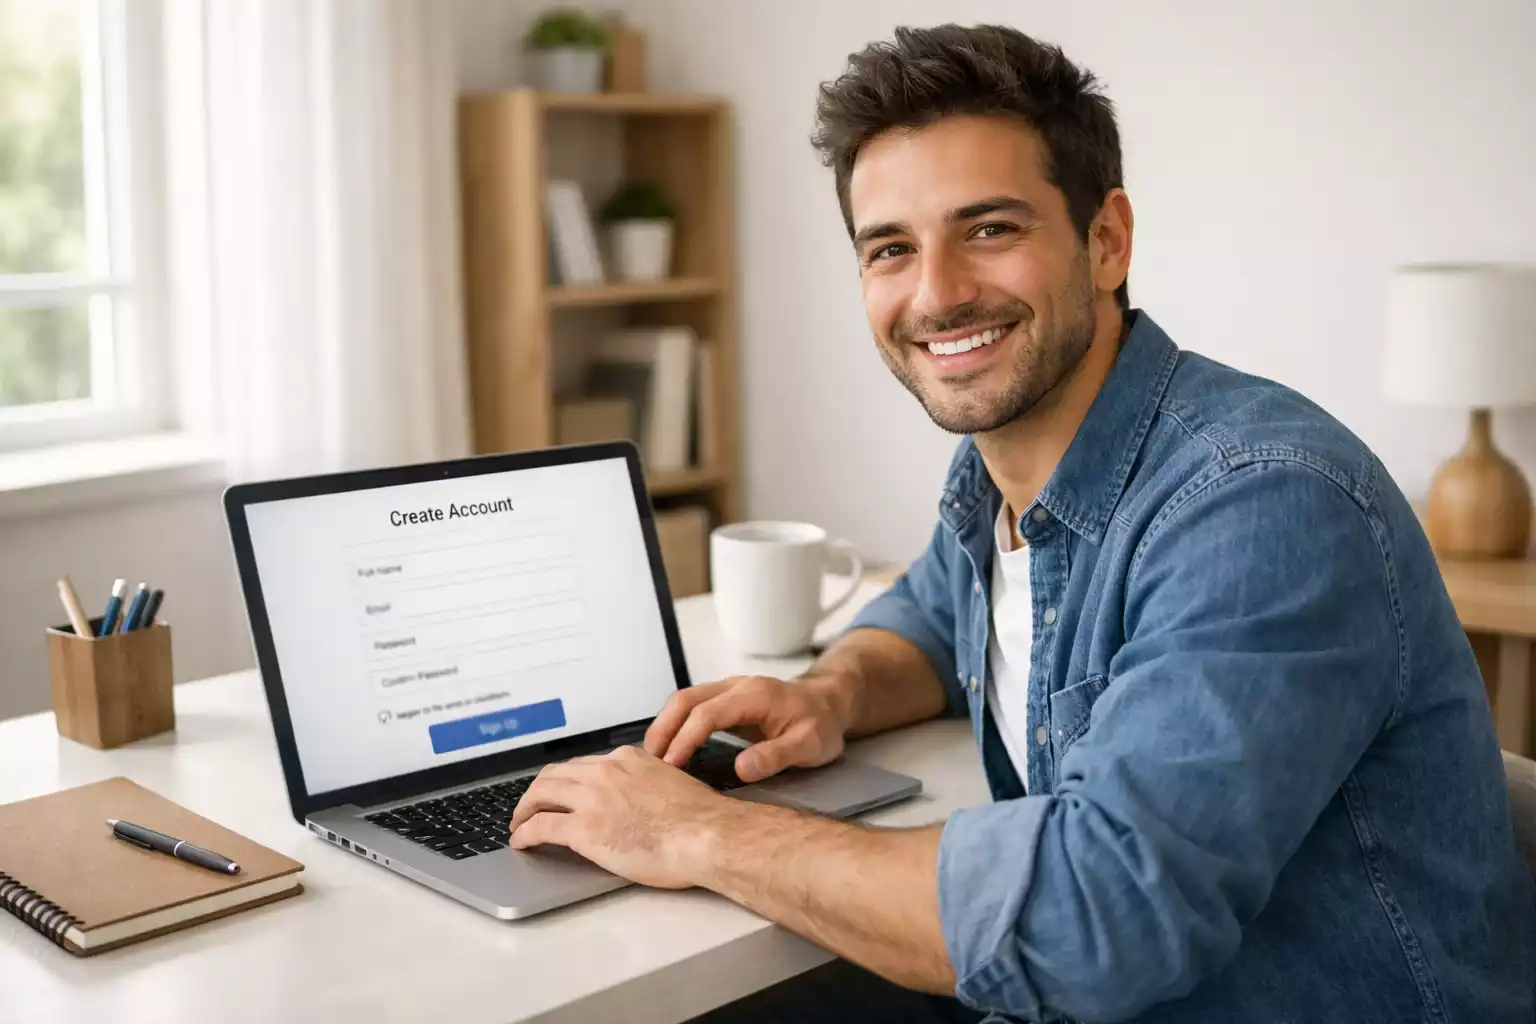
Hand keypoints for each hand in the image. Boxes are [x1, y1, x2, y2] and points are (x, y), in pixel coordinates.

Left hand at [508, 745, 734, 888]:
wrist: (705, 835)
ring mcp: (591, 799)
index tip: (561, 791)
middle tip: (529, 806)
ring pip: (540, 795)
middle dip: (536, 791)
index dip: (566, 780)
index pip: (584, 765)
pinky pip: (540, 827)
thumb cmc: (700, 819)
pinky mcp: (582, 829)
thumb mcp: (672, 784)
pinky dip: (524, 833)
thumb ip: (649, 785)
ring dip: (523, 810)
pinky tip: (521, 841)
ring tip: (518, 824)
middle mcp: (604, 772)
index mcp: (627, 759)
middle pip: (554, 775)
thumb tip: (642, 801)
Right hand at [643, 674, 851, 782]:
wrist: (829, 702)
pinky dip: (674, 724)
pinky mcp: (725, 698)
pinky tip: (669, 748)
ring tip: (653, 759)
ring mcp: (728, 689)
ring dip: (664, 726)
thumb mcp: (810, 745)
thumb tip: (740, 769)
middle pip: (685, 699)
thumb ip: (776, 755)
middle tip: (649, 764)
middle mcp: (736, 685)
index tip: (670, 767)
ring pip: (684, 700)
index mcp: (754, 695)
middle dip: (663, 729)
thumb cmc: (821, 725)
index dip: (685, 739)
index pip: (707, 713)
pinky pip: (691, 705)